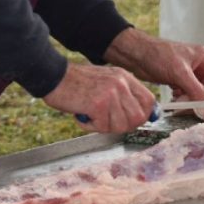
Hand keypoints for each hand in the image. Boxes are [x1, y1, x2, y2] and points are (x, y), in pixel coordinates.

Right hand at [41, 62, 157, 132]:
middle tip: (106, 122)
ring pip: (121, 125)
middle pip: (138, 117)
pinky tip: (82, 115)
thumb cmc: (77, 82)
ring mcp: (111, 93)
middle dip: (123, 126)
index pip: (149, 101)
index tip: (131, 121)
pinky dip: (90, 126)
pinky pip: (103, 127)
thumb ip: (123, 95)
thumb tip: (141, 115)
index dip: (143, 115)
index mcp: (125, 77)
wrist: (54, 76)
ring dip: (105, 127)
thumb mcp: (106, 81)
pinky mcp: (98, 104)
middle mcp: (121, 83)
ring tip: (92, 116)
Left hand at [105, 28, 203, 107]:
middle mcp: (200, 66)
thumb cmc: (158, 54)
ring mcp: (190, 74)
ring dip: (192, 101)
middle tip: (192, 105)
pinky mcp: (180, 81)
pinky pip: (189, 95)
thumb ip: (195, 89)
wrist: (136, 55)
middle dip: (203, 98)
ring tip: (180, 101)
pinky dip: (184, 100)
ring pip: (199, 93)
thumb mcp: (179, 72)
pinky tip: (175, 98)